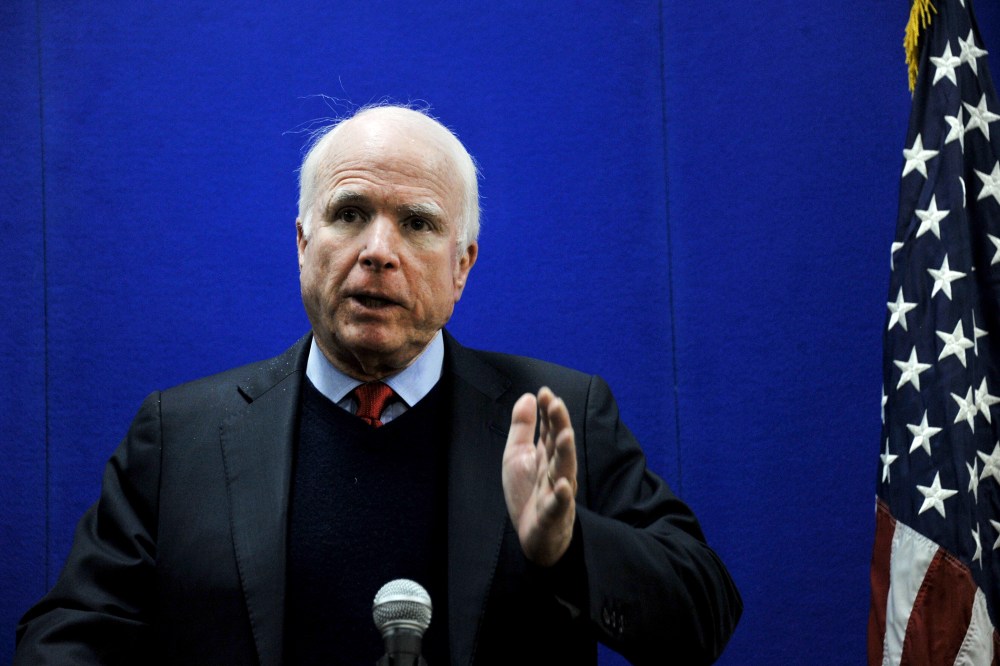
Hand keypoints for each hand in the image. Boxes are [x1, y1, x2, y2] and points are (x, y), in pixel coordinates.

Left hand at [501, 387, 577, 566]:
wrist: (535, 536)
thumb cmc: (528, 493)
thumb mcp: (517, 455)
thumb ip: (522, 427)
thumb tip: (528, 396)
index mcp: (546, 455)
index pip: (550, 429)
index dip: (548, 412)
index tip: (545, 392)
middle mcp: (555, 470)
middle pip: (559, 445)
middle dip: (559, 425)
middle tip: (556, 404)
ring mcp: (557, 493)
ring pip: (564, 471)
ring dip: (565, 453)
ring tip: (565, 435)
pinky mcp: (553, 516)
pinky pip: (558, 506)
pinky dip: (562, 497)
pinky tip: (562, 486)